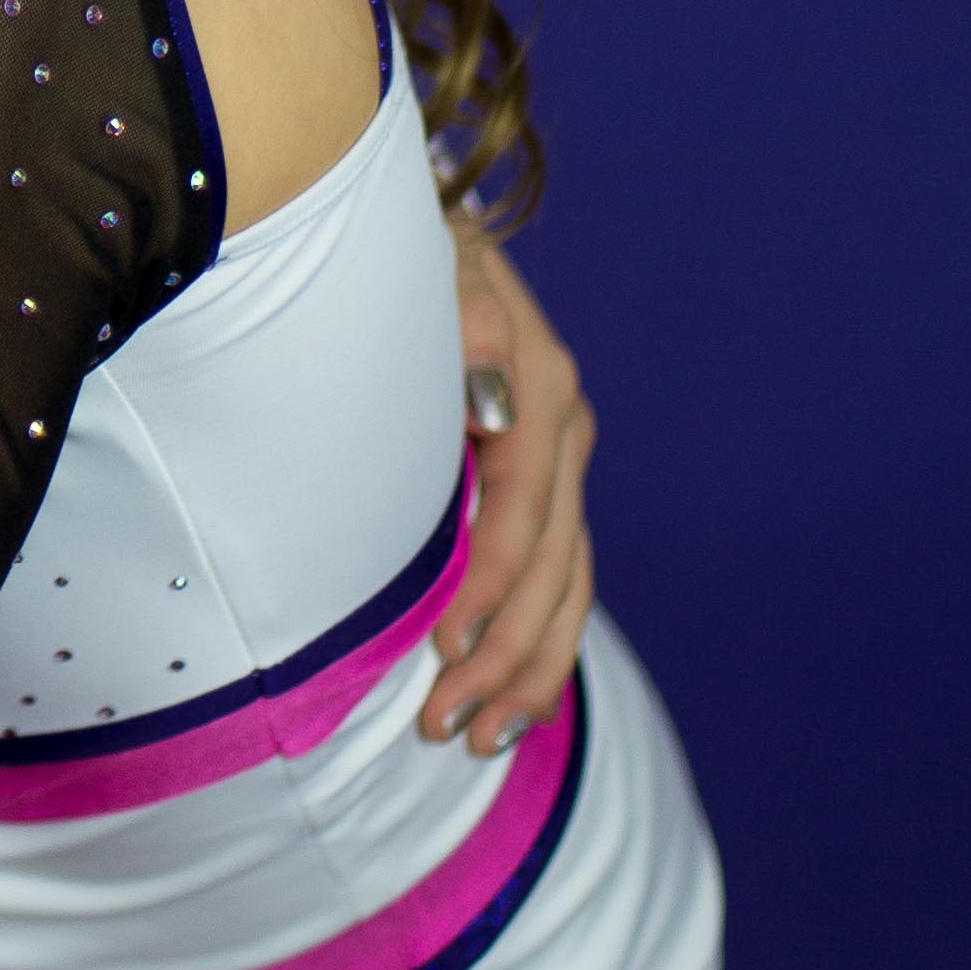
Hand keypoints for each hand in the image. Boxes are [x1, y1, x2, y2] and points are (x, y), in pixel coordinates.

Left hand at [420, 227, 596, 755]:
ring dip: (527, 673)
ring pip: (567, 591)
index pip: (523, 515)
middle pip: (551, 571)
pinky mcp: (548, 486)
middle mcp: (563, 433)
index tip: (441, 649)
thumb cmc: (403, 252)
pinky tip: (521, 707)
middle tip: (440, 726)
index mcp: (541, 388)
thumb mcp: (432, 267)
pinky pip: (566, 582)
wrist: (418, 230)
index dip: (489, 587)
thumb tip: (491, 398)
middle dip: (500, 658)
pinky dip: (545, 649)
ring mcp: (562, 463)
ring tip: (475, 739)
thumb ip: (463, 325)